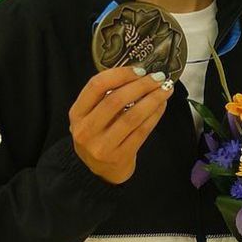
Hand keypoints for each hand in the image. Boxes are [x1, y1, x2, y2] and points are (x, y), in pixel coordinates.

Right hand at [69, 66, 174, 183]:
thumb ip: (106, 96)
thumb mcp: (91, 116)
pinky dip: (155, 115)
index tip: (140, 69)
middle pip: (115, 100)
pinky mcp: (120, 156)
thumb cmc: (99, 135)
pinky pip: (142, 131)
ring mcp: (102, 146)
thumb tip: (140, 73)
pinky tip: (162, 105)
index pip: (96, 86)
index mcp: (76, 114)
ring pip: (132, 116)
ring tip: (165, 89)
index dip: (120, 74)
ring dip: (152, 99)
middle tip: (158, 77)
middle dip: (141, 85)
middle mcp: (85, 130)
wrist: (100, 171)